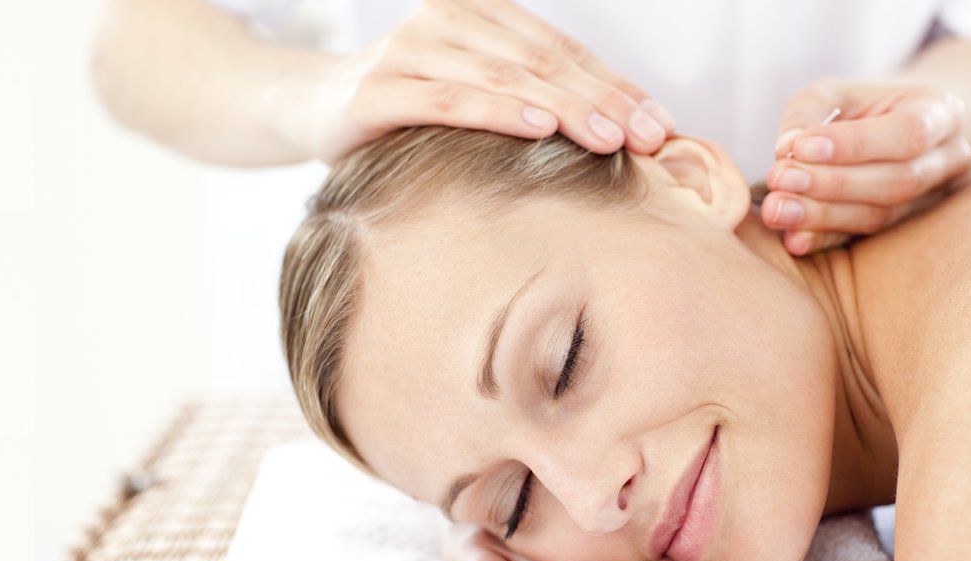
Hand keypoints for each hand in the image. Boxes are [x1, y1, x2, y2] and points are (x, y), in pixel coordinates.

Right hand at [288, 0, 674, 162]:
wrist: (311, 108)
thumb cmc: (406, 109)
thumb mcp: (471, 92)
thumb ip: (527, 98)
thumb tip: (617, 132)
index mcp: (478, 13)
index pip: (560, 50)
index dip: (614, 84)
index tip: (660, 123)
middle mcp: (445, 21)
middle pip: (539, 62)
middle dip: (600, 101)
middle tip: (646, 137)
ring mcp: (407, 52)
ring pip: (501, 79)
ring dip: (561, 109)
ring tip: (607, 138)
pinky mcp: (375, 92)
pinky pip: (446, 100)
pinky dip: (494, 114)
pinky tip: (535, 128)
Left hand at [762, 79, 970, 254]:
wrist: (883, 128)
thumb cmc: (855, 105)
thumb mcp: (830, 93)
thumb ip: (807, 115)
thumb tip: (787, 148)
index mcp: (940, 112)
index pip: (908, 133)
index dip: (854, 145)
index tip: (803, 147)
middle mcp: (946, 158)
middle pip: (897, 180)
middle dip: (832, 184)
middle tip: (780, 179)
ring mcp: (929, 197)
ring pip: (880, 214)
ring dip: (822, 215)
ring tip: (777, 208)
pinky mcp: (901, 226)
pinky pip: (863, 237)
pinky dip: (825, 239)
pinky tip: (793, 240)